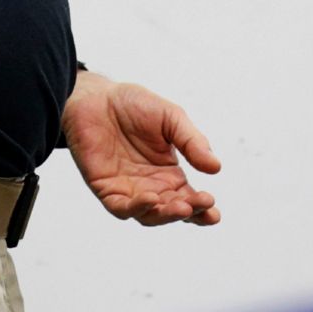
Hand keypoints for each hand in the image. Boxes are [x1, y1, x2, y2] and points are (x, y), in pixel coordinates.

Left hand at [62, 71, 221, 225]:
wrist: (96, 96)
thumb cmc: (134, 105)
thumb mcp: (171, 118)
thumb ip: (192, 142)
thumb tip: (216, 167)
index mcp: (168, 174)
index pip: (189, 199)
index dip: (202, 208)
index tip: (213, 206)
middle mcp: (149, 186)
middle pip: (172, 211)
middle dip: (189, 213)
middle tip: (203, 204)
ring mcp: (127, 188)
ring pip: (148, 215)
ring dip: (165, 215)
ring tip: (182, 207)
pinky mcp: (104, 187)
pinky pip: (119, 207)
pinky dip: (135, 208)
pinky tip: (150, 199)